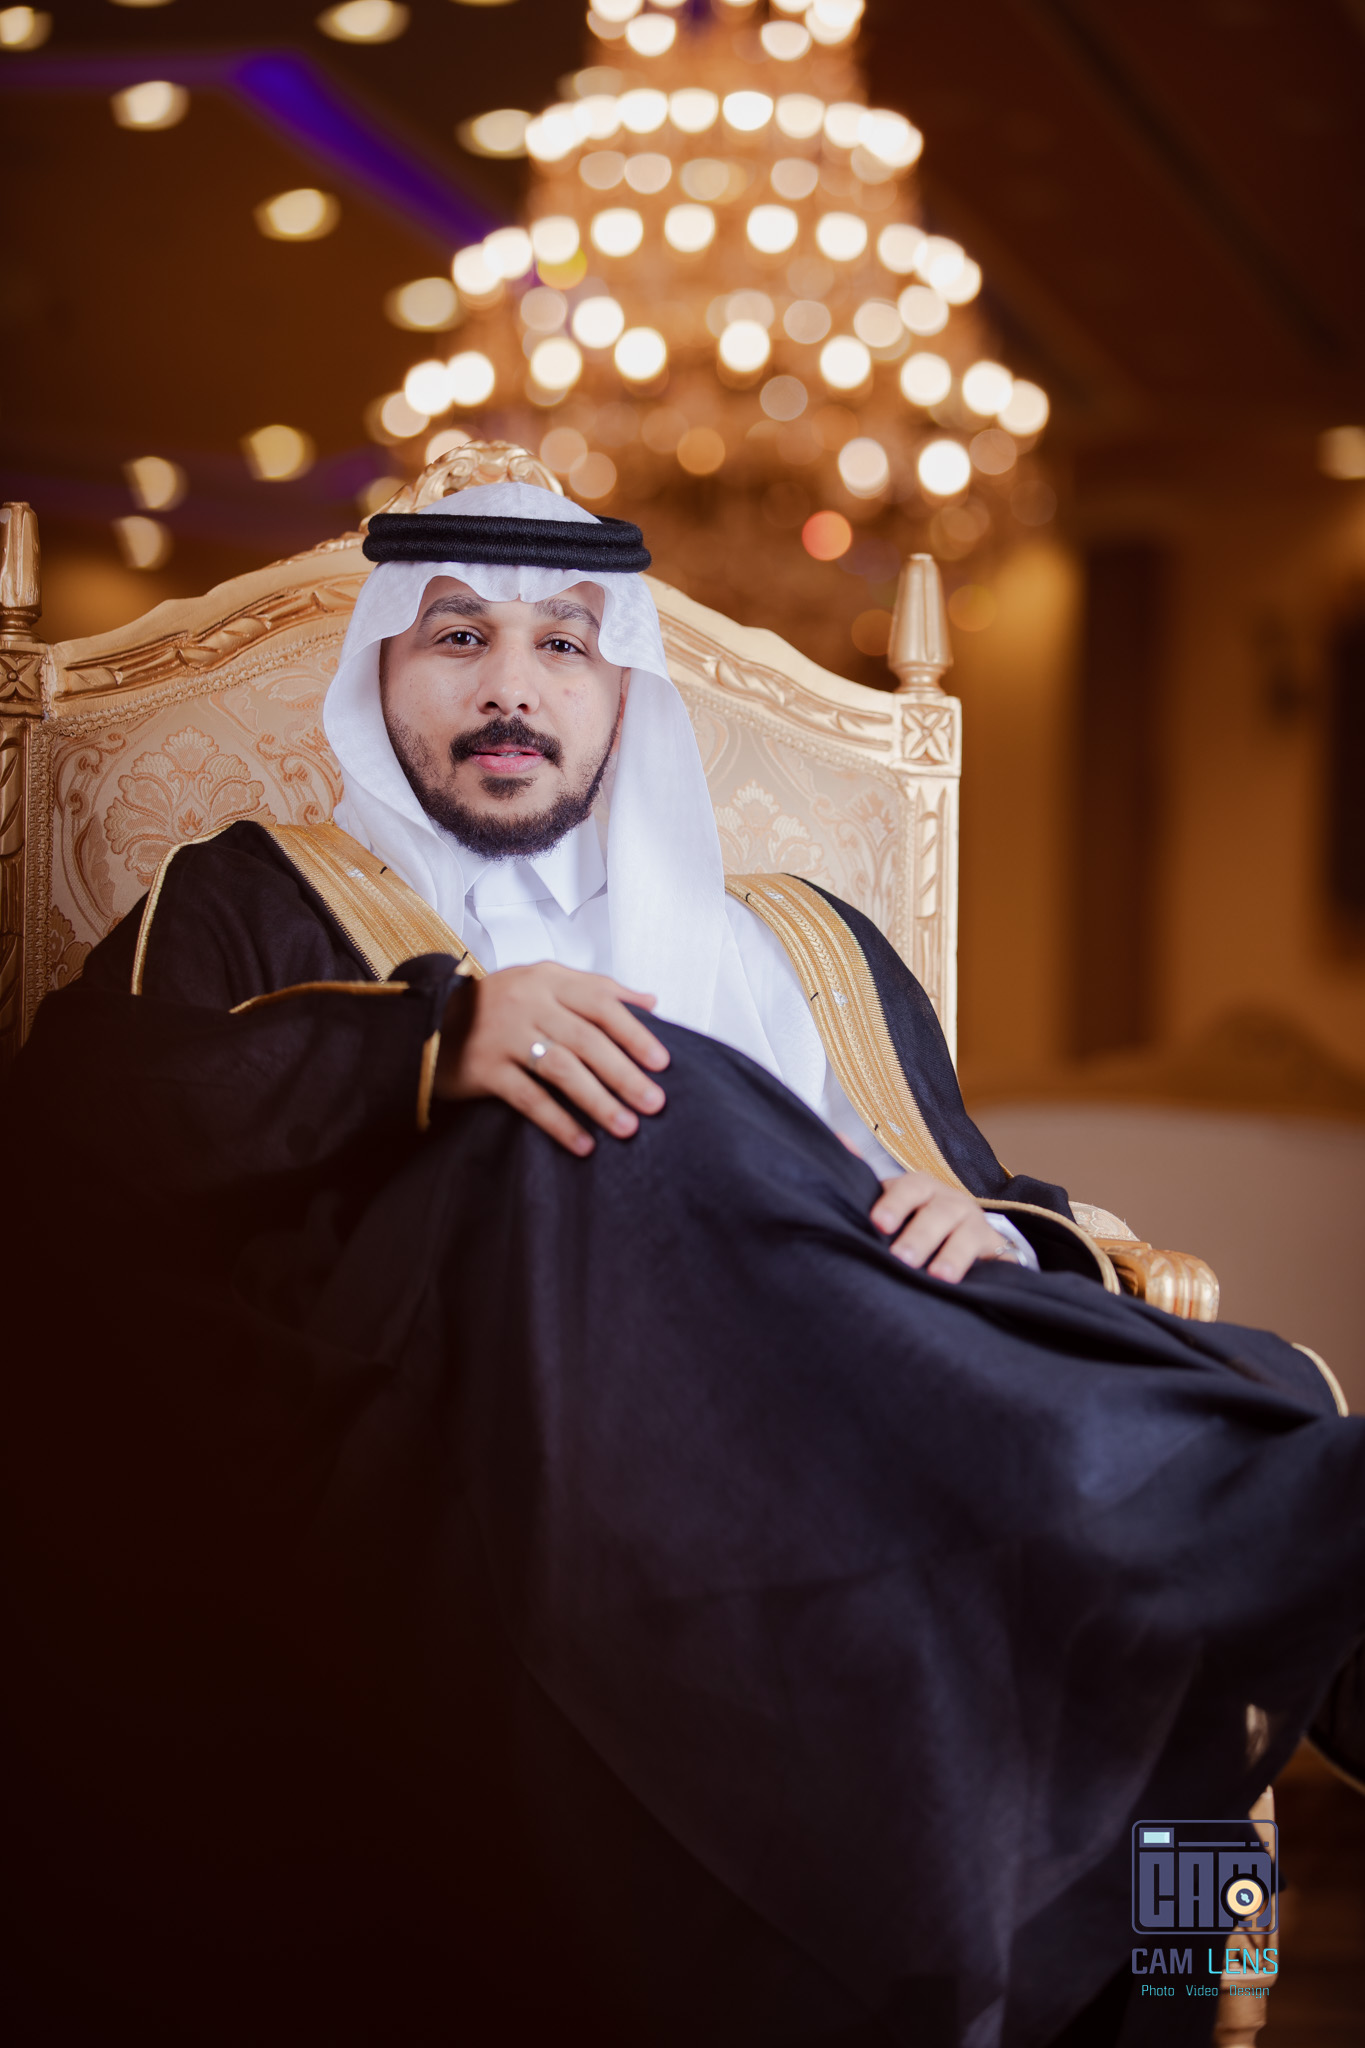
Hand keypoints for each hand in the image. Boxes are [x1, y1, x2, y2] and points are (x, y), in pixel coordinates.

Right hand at [434, 962, 668, 1156]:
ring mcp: (503, 1035)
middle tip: (654, 1102)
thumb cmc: (498, 1005)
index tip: (663, 1062)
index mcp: (548, 979)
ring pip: (561, 1068)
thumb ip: (596, 990)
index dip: (635, 1033)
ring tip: (626, 1127)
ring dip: (598, 1100)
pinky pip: (528, 1098)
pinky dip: (558, 1122)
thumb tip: (650, 1001)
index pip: (601, 1002)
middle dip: (624, 1074)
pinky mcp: (483, 1068)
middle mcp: (527, 1002)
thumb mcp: (544, 983)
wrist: (428, 1020)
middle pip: (586, 1039)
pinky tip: (583, 1143)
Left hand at [870, 1170, 1013, 1282]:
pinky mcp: (997, 1248)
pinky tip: (970, 1284)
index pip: (909, 1188)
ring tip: (938, 1276)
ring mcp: (975, 1224)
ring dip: (952, 1255)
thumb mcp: (892, 1202)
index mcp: (922, 1188)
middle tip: (902, 1257)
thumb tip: (837, 1139)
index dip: (895, 1203)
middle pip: (938, 1213)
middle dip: (920, 1235)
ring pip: (966, 1236)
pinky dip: (987, 1268)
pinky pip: (998, 1257)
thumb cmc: (916, 1220)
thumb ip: (865, 1180)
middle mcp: (950, 1202)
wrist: (965, 1236)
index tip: (879, 1223)